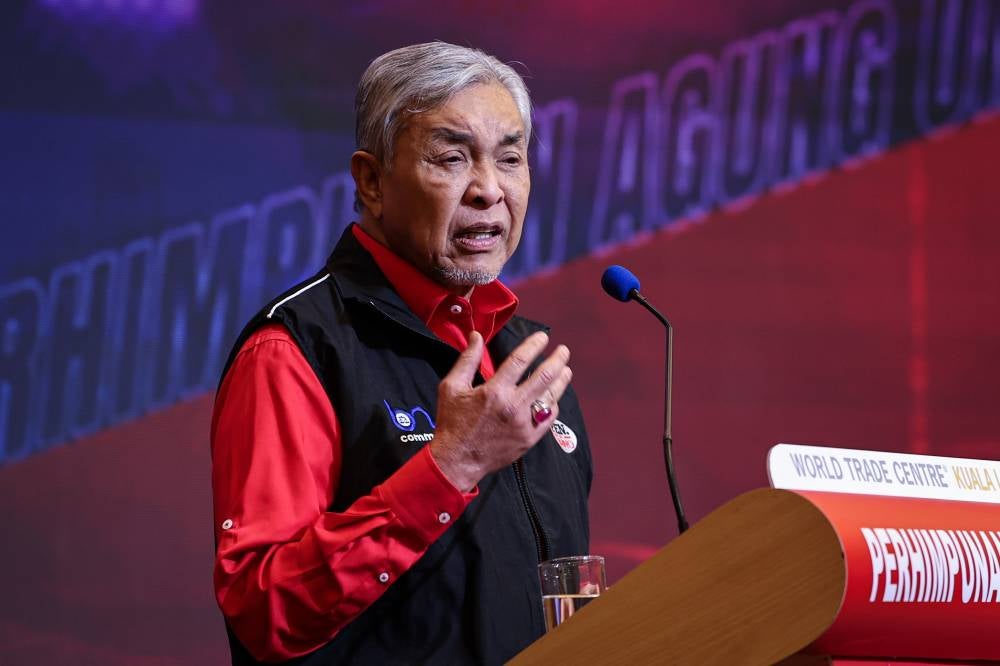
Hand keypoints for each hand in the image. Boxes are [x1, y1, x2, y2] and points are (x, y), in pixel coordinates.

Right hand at [430, 331, 572, 491]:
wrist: (457, 460)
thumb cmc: (453, 422)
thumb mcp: (452, 387)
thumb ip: (467, 360)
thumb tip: (476, 336)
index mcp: (494, 391)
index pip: (521, 360)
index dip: (534, 345)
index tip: (543, 337)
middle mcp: (512, 406)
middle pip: (544, 376)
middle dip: (557, 360)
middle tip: (564, 351)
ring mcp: (524, 424)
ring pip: (551, 397)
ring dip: (561, 381)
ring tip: (566, 370)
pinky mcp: (529, 439)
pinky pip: (548, 418)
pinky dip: (553, 404)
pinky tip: (554, 397)